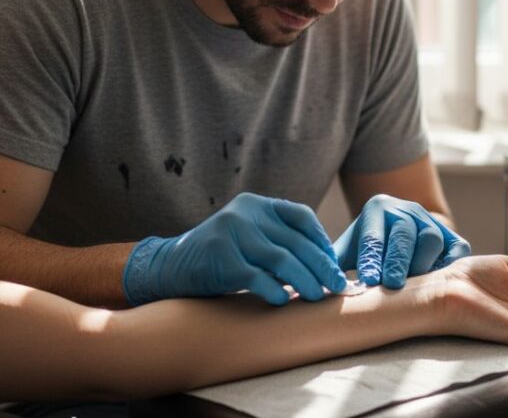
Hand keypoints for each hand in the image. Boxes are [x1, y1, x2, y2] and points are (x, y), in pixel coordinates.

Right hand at [123, 192, 345, 305]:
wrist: (170, 266)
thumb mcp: (248, 237)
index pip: (301, 216)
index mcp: (255, 205)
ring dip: (304, 281)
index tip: (334, 264)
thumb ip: (277, 240)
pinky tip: (284, 301)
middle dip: (321, 266)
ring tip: (317, 297)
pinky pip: (257, 276)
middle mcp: (244, 213)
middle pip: (295, 241)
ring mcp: (231, 233)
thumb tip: (324, 264)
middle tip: (337, 286)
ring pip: (281, 259)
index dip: (321, 241)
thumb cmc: (219, 257)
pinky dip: (274, 290)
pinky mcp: (220, 258)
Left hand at [333, 194, 470, 287]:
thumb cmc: (370, 250)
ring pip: (432, 239)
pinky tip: (440, 284)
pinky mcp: (454, 238)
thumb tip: (307, 287)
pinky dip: (450, 265)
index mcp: (377, 208)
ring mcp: (432, 222)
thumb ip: (332, 264)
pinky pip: (457, 249)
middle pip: (403, 235)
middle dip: (397, 261)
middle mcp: (406, 210)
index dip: (371, 258)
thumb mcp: (350, 250)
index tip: (367, 280)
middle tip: (391, 285)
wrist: (403, 235)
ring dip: (422, 264)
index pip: (373, 235)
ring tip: (413, 288)